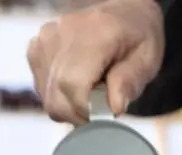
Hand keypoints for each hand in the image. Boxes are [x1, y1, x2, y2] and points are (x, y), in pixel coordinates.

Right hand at [27, 0, 163, 122]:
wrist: (120, 13)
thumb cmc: (136, 36)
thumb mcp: (147, 58)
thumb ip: (130, 82)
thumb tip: (114, 108)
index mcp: (94, 32)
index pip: (72, 84)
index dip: (86, 109)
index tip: (103, 113)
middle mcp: (62, 33)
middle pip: (56, 97)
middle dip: (79, 113)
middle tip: (100, 105)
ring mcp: (44, 41)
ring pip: (49, 99)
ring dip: (70, 105)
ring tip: (90, 88)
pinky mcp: (34, 50)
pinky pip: (43, 91)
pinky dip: (60, 96)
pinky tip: (76, 82)